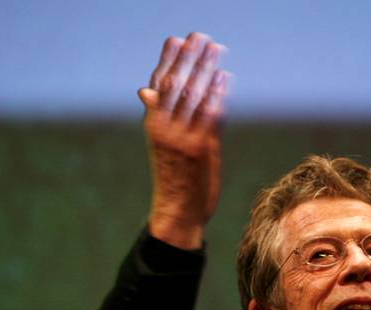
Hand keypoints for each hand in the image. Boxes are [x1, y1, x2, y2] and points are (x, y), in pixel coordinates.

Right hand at [139, 33, 229, 248]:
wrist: (177, 212)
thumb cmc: (172, 178)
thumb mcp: (159, 145)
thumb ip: (158, 115)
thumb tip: (145, 90)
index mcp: (154, 125)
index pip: (159, 85)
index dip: (168, 61)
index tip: (175, 40)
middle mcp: (165, 129)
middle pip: (177, 85)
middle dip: (189, 58)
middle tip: (200, 36)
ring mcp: (184, 138)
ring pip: (195, 96)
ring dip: (206, 69)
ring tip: (216, 50)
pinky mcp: (202, 149)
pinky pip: (211, 115)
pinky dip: (217, 94)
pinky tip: (224, 78)